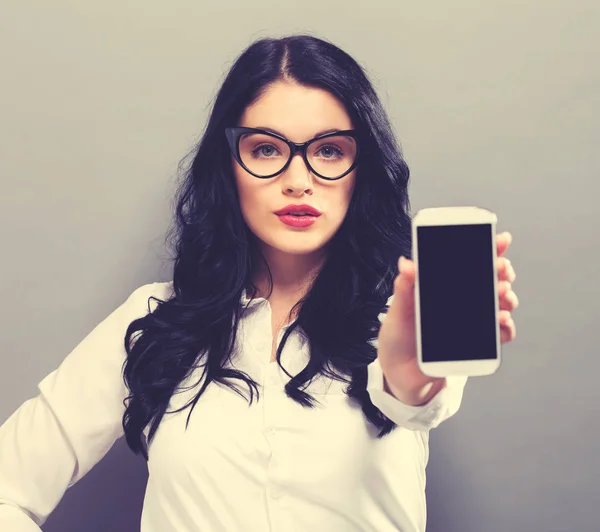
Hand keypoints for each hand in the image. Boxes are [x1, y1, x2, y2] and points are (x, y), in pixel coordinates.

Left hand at [376, 231, 518, 405]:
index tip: (502, 240)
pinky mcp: (477, 344)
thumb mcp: (398, 309)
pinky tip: (502, 321)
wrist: (399, 370)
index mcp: (444, 287)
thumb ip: (405, 287)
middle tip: (501, 270)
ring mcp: (472, 321)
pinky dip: (505, 327)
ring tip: (502, 294)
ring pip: (500, 303)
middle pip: (491, 280)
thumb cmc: (398, 334)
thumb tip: (406, 263)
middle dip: (502, 271)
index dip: (488, 249)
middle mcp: (462, 301)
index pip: (470, 263)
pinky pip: (499, 335)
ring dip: (507, 297)